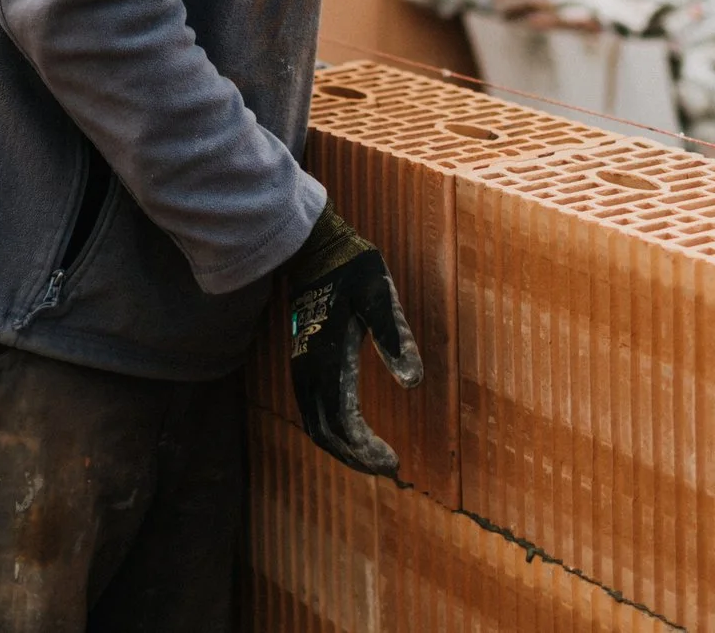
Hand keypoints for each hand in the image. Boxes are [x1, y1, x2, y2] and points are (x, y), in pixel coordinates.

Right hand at [285, 202, 421, 475]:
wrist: (314, 246)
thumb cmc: (353, 268)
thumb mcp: (380, 295)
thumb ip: (396, 337)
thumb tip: (412, 382)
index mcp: (329, 358)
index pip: (343, 421)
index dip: (364, 450)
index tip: (392, 464)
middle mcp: (309, 368)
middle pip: (324, 432)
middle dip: (354, 457)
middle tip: (387, 469)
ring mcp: (301, 365)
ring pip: (313, 423)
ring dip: (340, 446)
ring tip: (370, 459)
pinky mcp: (302, 360)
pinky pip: (309, 408)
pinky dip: (328, 429)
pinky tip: (349, 430)